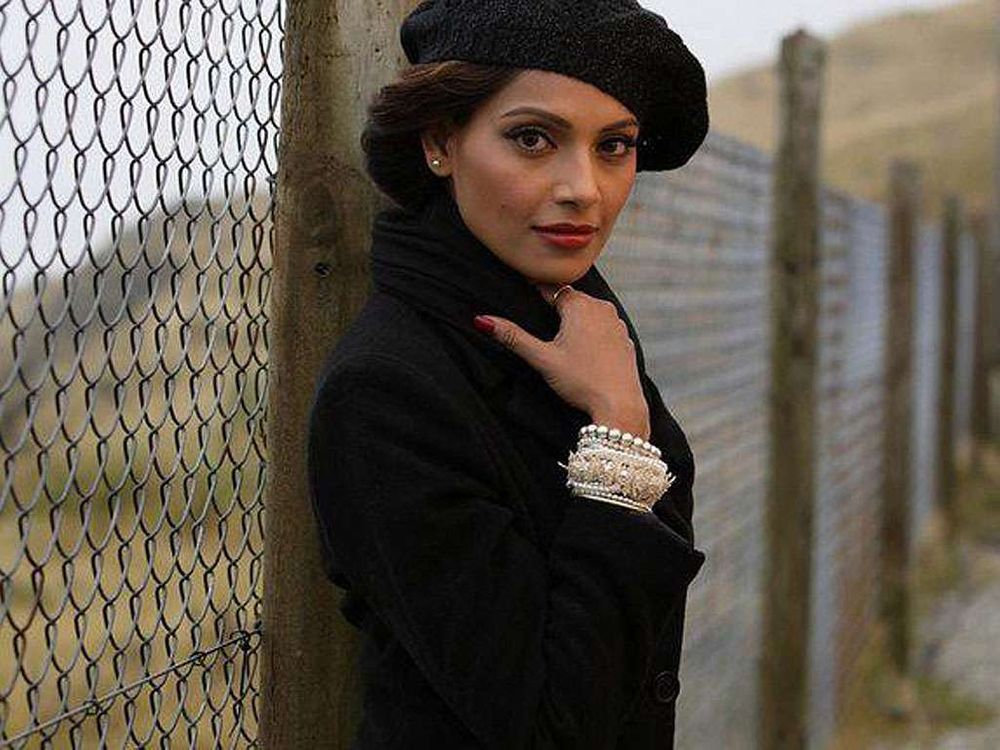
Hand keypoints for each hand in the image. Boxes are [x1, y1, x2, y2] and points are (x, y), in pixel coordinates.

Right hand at [473, 284, 650, 439]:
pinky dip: (593, 334)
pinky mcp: (625, 340)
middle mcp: (601, 308)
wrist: (620, 405)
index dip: (536, 293)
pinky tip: (585, 352)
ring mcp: (617, 324)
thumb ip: (513, 337)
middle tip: (541, 324)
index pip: (551, 289)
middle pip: (571, 300)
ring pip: (589, 313)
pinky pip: (604, 328)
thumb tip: (483, 320)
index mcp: (579, 306)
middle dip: (556, 309)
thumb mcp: (542, 359)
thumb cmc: (581, 381)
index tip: (525, 296)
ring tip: (562, 340)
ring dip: (575, 321)